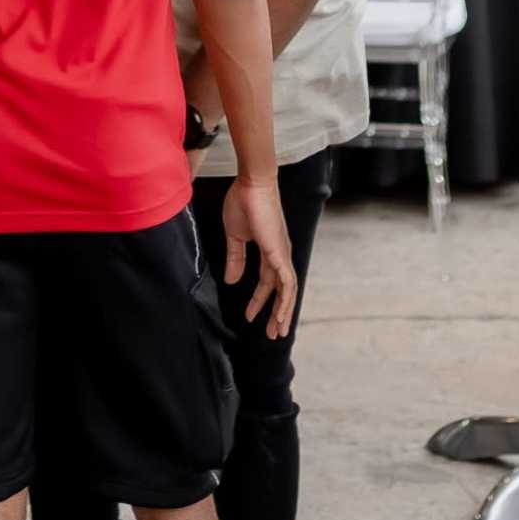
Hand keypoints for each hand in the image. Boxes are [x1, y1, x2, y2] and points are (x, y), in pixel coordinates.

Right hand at [218, 174, 299, 338]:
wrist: (251, 185)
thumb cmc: (243, 203)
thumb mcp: (235, 236)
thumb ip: (235, 259)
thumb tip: (230, 280)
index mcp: (270, 250)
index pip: (268, 281)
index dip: (259, 299)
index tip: (250, 316)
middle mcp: (280, 255)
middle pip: (282, 291)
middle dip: (277, 313)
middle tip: (272, 333)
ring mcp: (282, 255)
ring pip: (288, 291)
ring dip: (283, 312)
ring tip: (277, 332)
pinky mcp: (280, 253)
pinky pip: (287, 283)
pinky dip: (285, 300)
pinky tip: (280, 314)